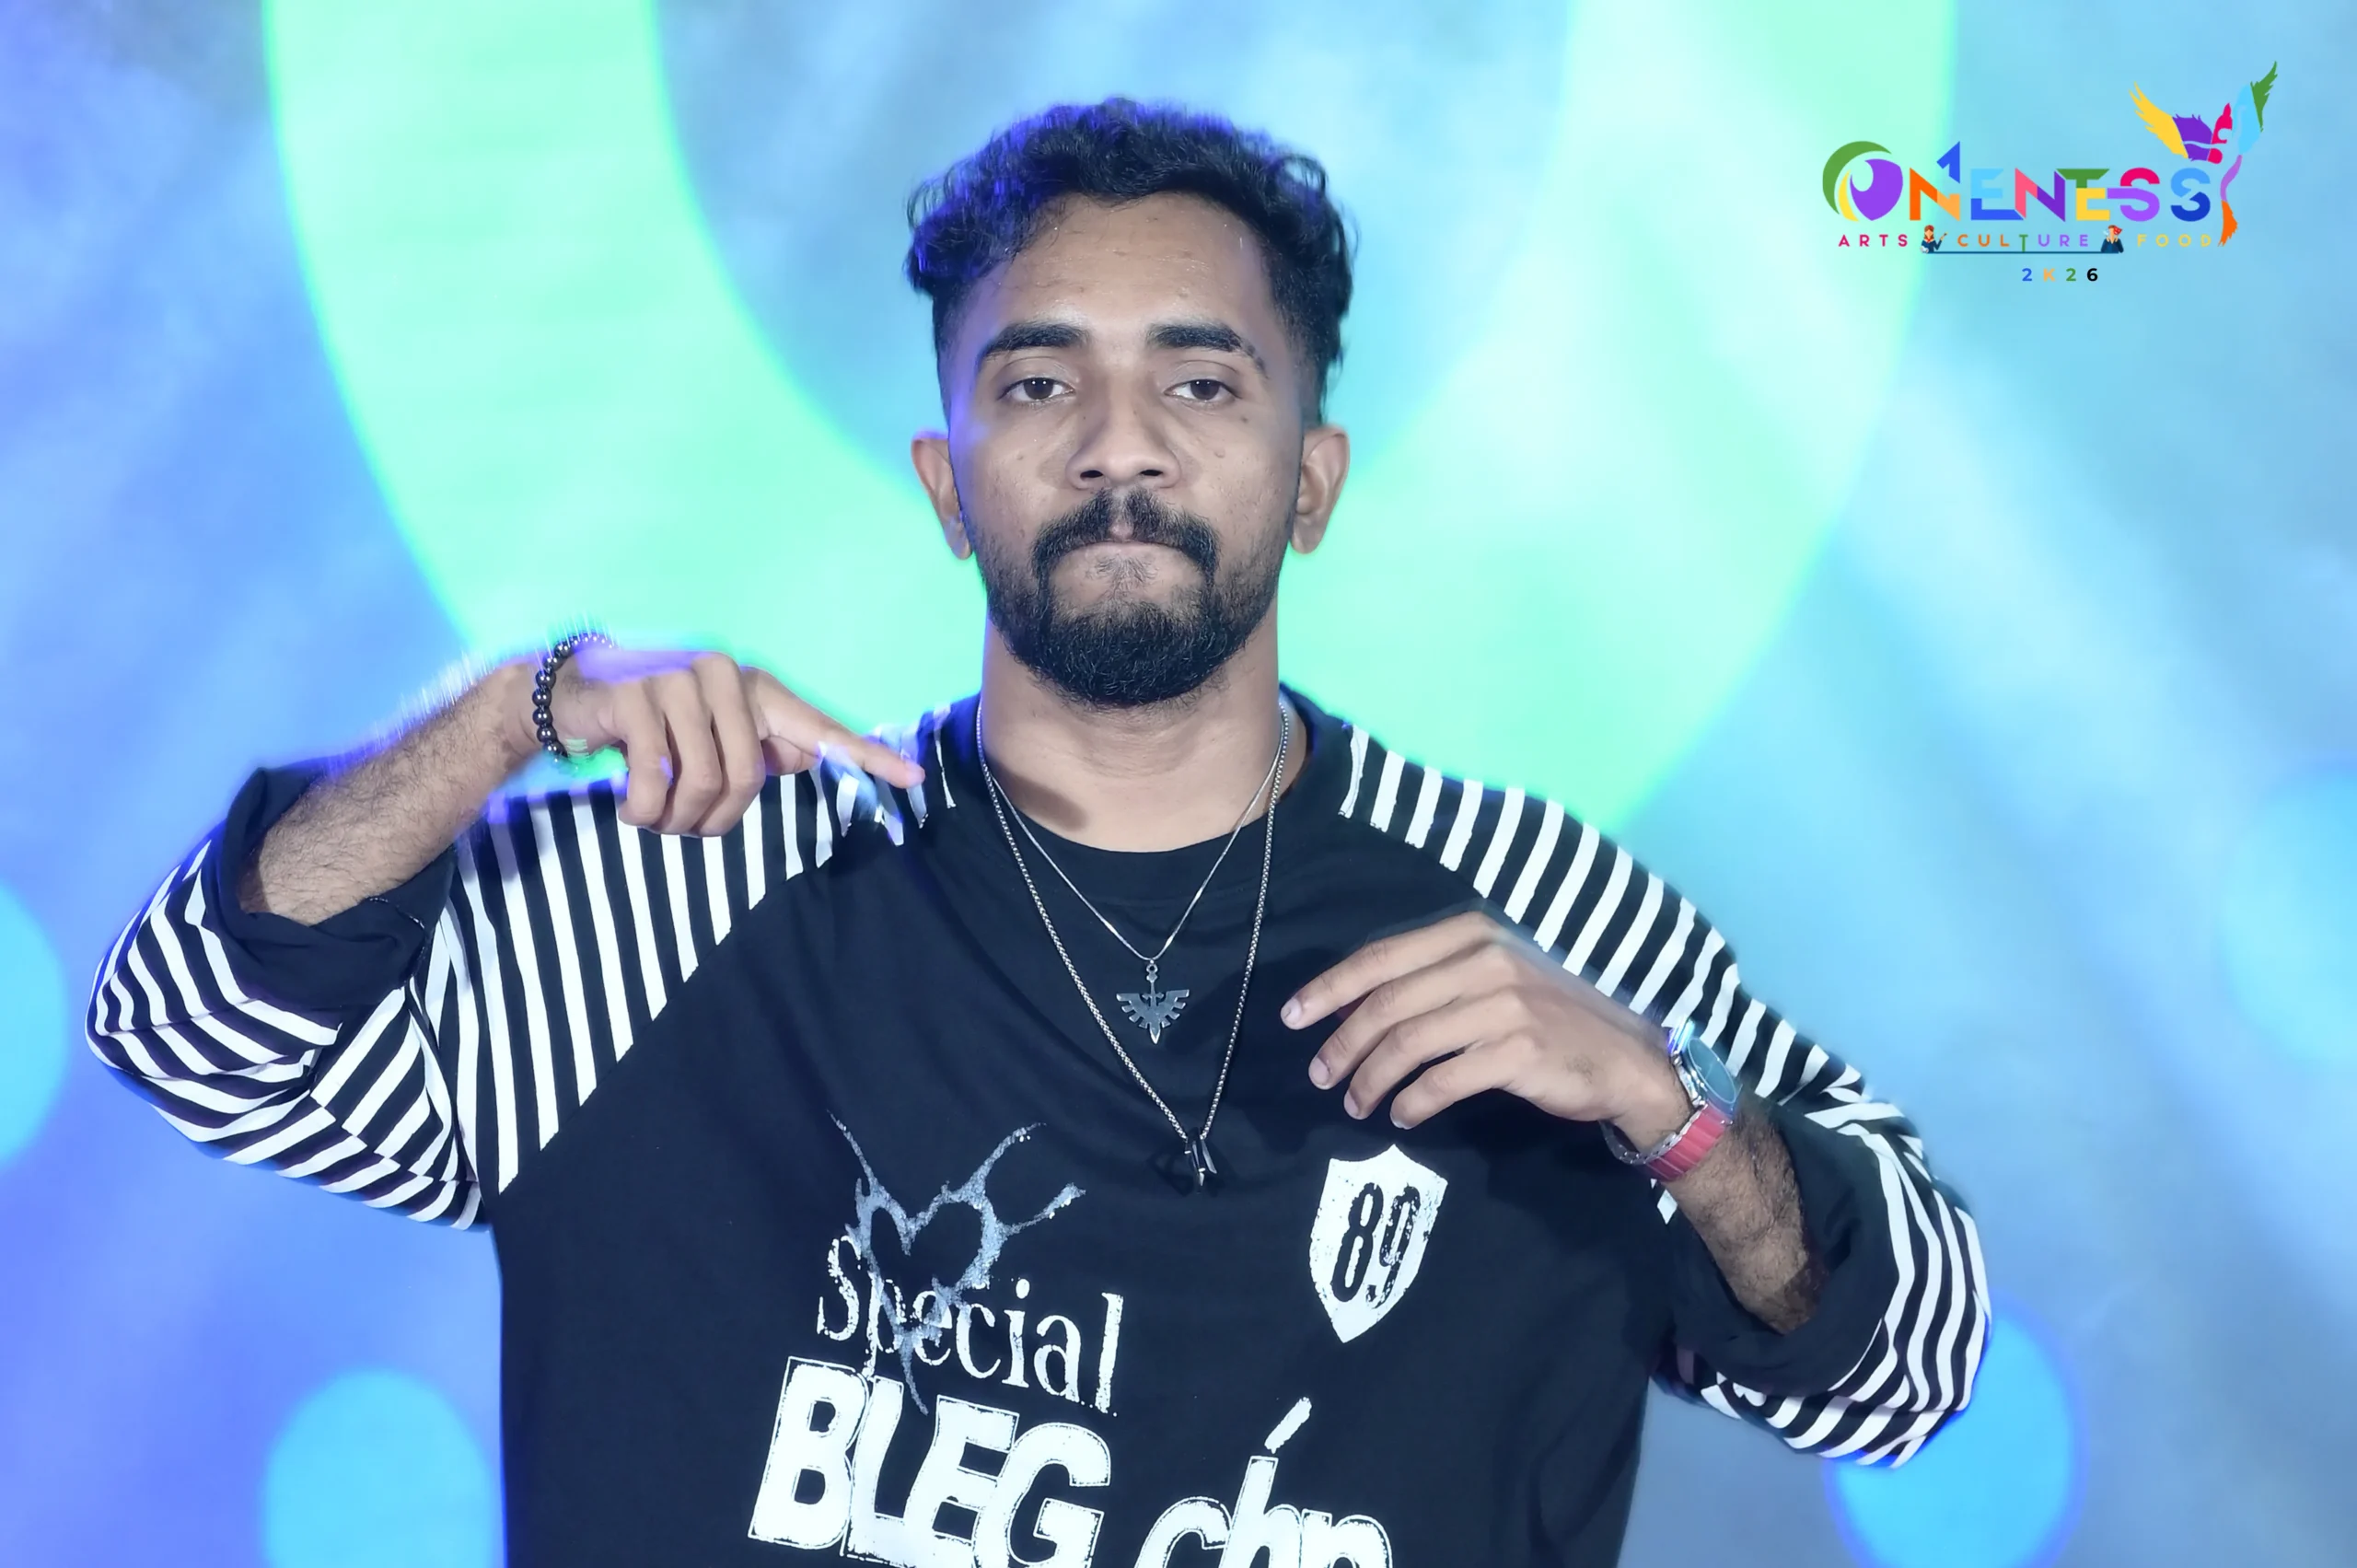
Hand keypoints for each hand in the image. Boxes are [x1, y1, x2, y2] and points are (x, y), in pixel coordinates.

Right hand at [536, 646, 922, 835]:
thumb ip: (762, 751)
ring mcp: (678, 682)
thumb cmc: (658, 729)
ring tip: (658, 819)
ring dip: (677, 820)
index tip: (914, 777)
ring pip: (703, 782)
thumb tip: (805, 762)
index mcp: (756, 691)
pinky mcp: (635, 696)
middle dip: (716, 819)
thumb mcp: (715, 740)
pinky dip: (643, 811)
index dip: (866, 755)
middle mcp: (724, 677)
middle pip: (747, 777)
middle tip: (688, 828)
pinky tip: (632, 809)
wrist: (578, 701)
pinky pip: (654, 780)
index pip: (819, 727)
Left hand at [1284, 911, 1690, 1139]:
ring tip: (1356, 1104)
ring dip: (1370, 1080)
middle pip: (1386, 1004)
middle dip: (1342, 1044)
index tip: (1293, 1017)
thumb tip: (1361, 1007)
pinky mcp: (1517, 1050)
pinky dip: (1412, 1102)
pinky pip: (1442, 1081)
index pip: (1382, 957)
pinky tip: (1403, 1117)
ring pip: (1407, 1044)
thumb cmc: (1553, 1016)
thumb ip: (1437, 980)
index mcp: (1473, 934)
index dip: (1330, 987)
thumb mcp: (1497, 976)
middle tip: (1321, 1076)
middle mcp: (1485, 960)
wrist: (1627, 1057)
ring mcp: (1503, 1004)